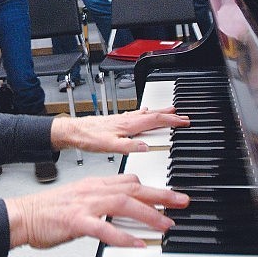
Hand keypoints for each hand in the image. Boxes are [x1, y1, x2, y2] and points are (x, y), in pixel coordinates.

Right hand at [5, 174, 188, 248]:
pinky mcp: (77, 222)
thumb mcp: (81, 197)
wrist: (25, 215)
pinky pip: (104, 228)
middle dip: (161, 195)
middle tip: (182, 201)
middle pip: (133, 189)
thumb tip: (123, 203)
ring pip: (123, 204)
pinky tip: (137, 243)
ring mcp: (86, 205)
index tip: (171, 195)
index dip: (153, 187)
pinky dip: (123, 235)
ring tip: (166, 225)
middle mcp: (94, 191)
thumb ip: (103, 198)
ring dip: (148, 214)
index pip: (130, 181)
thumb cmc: (50, 210)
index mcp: (95, 184)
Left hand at [50, 107, 189, 153]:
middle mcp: (126, 119)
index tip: (184, 121)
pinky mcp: (116, 121)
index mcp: (128, 125)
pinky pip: (136, 114)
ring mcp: (122, 119)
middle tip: (183, 115)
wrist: (74, 132)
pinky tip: (143, 112)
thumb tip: (146, 146)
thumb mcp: (109, 146)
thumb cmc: (89, 138)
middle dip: (169, 115)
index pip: (154, 121)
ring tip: (170, 110)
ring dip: (159, 112)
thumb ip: (128, 146)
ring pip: (145, 113)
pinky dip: (145, 113)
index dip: (171, 121)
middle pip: (153, 115)